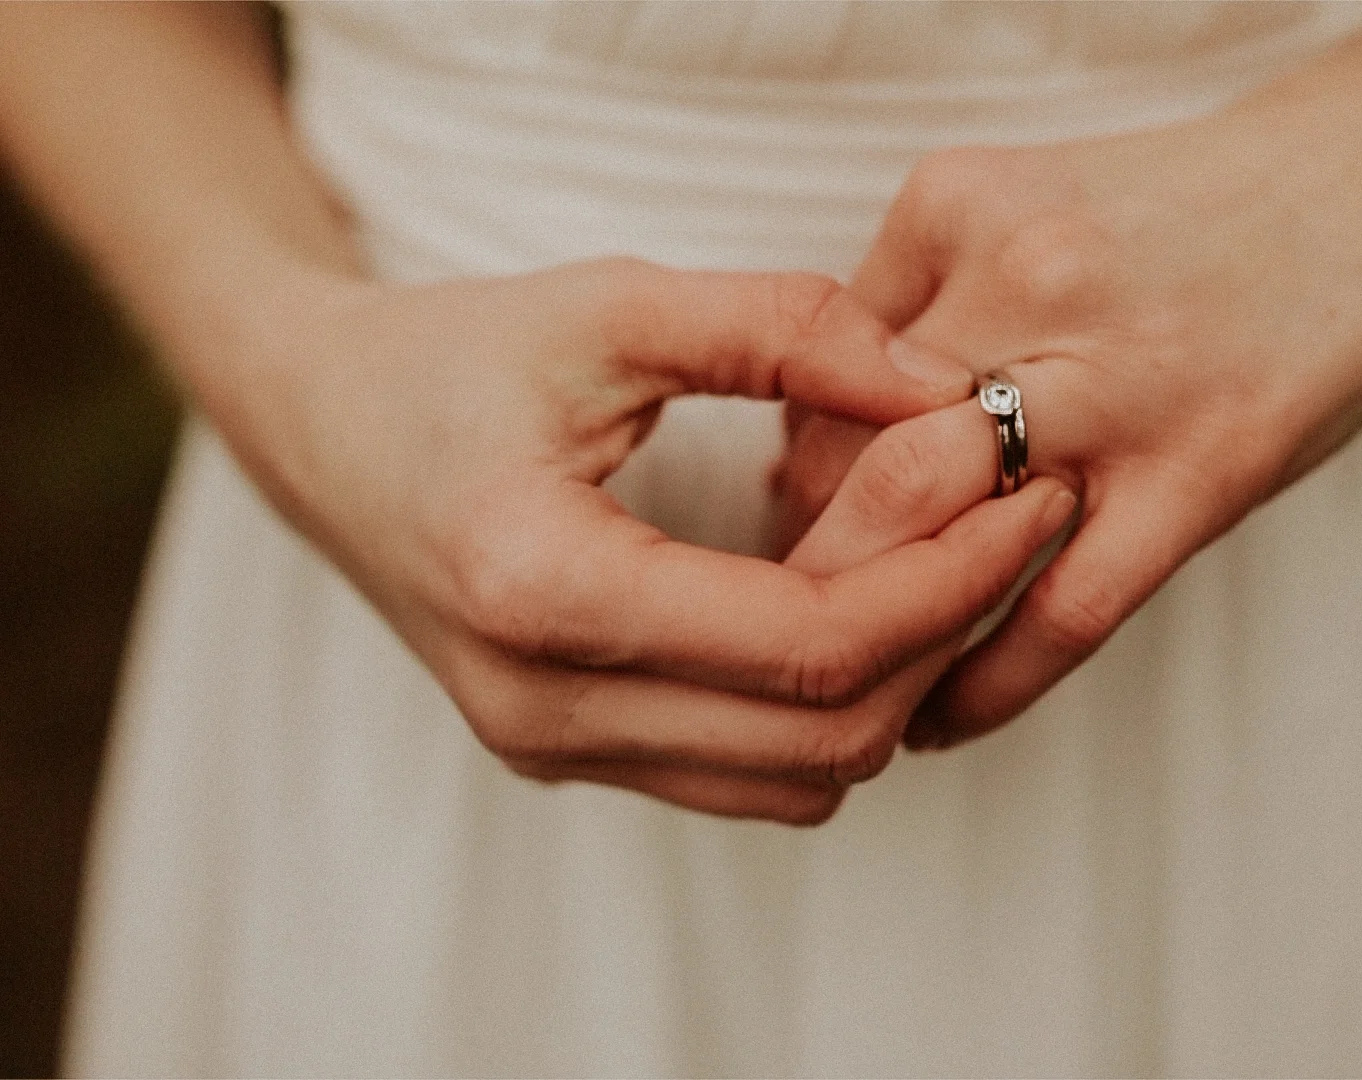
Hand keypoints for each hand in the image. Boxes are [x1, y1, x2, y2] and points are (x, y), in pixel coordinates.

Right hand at [223, 257, 1071, 820]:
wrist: (323, 429)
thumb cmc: (454, 355)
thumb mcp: (614, 304)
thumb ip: (787, 328)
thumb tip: (948, 392)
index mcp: (539, 585)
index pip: (811, 643)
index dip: (948, 572)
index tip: (1027, 488)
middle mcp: (542, 704)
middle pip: (827, 728)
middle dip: (943, 618)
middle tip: (1000, 501)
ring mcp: (552, 747)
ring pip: (802, 774)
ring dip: (896, 669)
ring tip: (926, 540)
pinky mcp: (571, 753)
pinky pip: (752, 772)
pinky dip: (830, 701)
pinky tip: (849, 593)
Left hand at [775, 87, 1361, 748]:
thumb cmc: (1174, 219)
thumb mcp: (1018, 210)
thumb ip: (914, 316)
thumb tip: (803, 457)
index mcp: (957, 210)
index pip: (813, 372)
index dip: (793, 460)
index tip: (792, 513)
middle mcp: (1024, 283)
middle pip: (853, 454)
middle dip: (820, 550)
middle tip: (807, 609)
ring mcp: (1117, 382)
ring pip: (940, 533)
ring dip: (886, 623)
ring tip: (862, 672)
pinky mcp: (1200, 472)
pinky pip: (1059, 610)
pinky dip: (982, 685)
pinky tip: (937, 723)